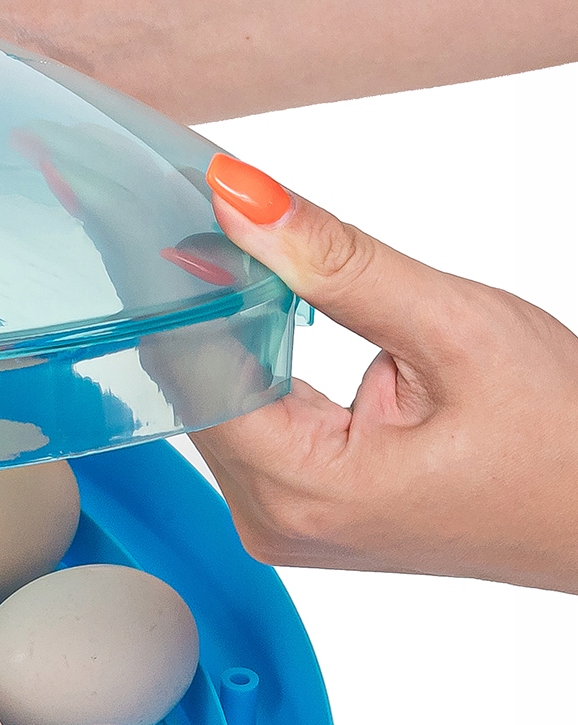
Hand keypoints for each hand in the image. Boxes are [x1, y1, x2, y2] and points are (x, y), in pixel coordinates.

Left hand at [191, 155, 577, 592]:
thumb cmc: (562, 438)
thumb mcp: (456, 329)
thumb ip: (339, 263)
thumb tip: (242, 199)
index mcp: (300, 489)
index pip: (193, 376)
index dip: (187, 294)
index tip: (184, 220)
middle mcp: (272, 519)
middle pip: (199, 392)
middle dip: (211, 309)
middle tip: (223, 223)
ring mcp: (282, 524)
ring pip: (222, 406)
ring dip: (238, 336)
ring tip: (266, 268)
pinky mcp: (300, 513)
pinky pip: (252, 426)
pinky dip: (263, 368)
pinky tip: (281, 323)